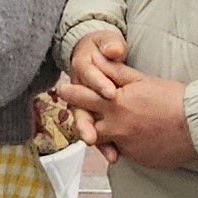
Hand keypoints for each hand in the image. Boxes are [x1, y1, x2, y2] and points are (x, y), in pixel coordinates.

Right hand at [57, 32, 124, 157]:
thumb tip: (113, 49)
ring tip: (111, 155)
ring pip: (88, 125)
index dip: (99, 84)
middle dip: (87, 124)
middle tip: (93, 137)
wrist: (95, 52)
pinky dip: (106, 144)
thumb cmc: (103, 47)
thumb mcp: (107, 41)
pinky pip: (99, 131)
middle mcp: (80, 90)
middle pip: (81, 109)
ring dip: (98, 140)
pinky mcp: (96, 115)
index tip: (111, 92)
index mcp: (82, 69)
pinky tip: (117, 156)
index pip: (89, 77)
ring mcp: (86, 105)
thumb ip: (110, 44)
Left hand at [62, 52, 196, 172]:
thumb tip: (98, 60)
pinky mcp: (139, 160)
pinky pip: (128, 153)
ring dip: (111, 136)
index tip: (63, 90)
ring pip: (109, 143)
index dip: (71, 94)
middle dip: (84, 123)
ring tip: (127, 128)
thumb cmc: (173, 99)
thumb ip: (116, 73)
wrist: (197, 125)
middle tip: (82, 119)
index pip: (83, 98)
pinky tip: (144, 137)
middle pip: (89, 128)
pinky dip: (131, 146)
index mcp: (115, 105)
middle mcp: (116, 128)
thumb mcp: (142, 80)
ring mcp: (127, 147)